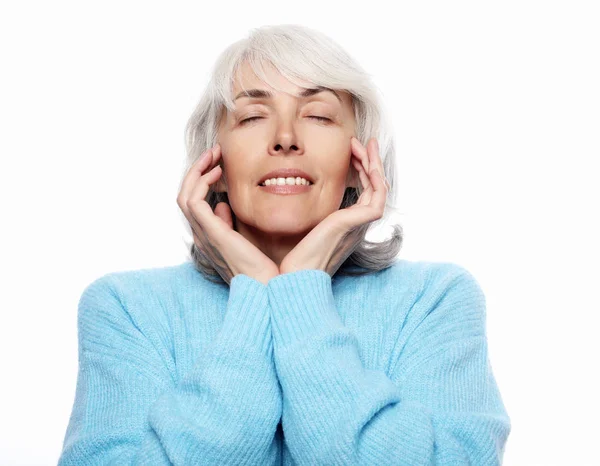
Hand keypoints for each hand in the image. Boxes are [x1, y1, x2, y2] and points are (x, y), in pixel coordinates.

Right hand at [177, 143, 279, 285]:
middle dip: (197, 170)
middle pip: (185, 195)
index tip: (219, 163)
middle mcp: (201, 235)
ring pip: (185, 195)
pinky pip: (194, 201)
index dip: (202, 180)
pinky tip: (218, 172)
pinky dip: (202, 183)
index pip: (194, 202)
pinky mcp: (211, 233)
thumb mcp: (243, 239)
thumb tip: (223, 206)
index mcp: (208, 235)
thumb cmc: (261, 266)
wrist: (266, 286)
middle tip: (214, 152)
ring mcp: (204, 234)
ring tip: (214, 155)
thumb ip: (229, 223)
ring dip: (197, 171)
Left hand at [279, 136, 388, 275]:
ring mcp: (359, 224)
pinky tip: (363, 161)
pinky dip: (375, 177)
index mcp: (348, 225)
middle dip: (370, 163)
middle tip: (363, 143)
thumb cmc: (295, 255)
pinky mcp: (357, 223)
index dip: (361, 170)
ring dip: (373, 164)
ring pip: (379, 188)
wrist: (296, 274)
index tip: (352, 151)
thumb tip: (291, 192)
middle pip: (375, 187)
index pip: (364, 192)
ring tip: (363, 145)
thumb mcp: (303, 226)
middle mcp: (357, 224)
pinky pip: (378, 196)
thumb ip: (309, 212)